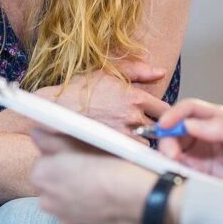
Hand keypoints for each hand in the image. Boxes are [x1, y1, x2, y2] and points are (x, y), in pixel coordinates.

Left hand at [29, 129, 154, 223]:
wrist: (138, 199)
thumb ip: (52, 140)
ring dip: (69, 186)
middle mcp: (44, 197)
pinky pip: (68, 207)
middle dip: (61, 172)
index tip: (75, 153)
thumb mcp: (82, 143)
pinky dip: (77, 201)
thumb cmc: (112, 168)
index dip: (59, 154)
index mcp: (41, 173)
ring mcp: (58, 214)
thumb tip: (36, 133)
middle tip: (86, 164)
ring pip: (57, 193)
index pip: (41, 159)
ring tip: (93, 179)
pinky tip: (95, 194)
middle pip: (47, 178)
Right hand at [34, 60, 168, 138]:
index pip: (166, 110)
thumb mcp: (107, 72)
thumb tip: (161, 72)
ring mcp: (124, 134)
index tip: (157, 116)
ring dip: (144, 140)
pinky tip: (122, 143)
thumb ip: (137, 70)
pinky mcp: (114, 147)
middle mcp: (132, 116)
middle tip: (148, 127)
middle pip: (160, 129)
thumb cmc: (80, 90)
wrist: (56, 109)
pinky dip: (131, 150)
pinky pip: (133, 153)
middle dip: (156, 128)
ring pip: (148, 143)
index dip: (164, 114)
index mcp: (134, 97)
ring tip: (132, 136)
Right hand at [157, 99, 222, 182]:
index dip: (175, 114)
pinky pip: (174, 164)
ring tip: (174, 165)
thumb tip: (190, 124)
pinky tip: (175, 171)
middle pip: (176, 126)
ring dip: (166, 152)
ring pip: (171, 144)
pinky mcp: (193, 171)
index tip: (165, 125)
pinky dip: (168, 165)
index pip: (191, 109)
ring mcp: (198, 153)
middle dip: (167, 136)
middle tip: (170, 154)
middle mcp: (206, 133)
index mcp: (220, 120)